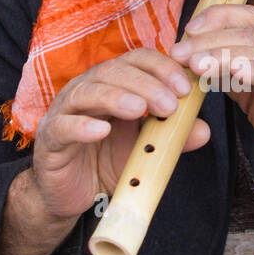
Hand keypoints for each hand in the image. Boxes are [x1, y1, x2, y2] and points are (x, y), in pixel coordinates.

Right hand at [30, 48, 210, 221]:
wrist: (72, 194)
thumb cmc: (107, 161)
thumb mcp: (146, 149)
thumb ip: (173, 137)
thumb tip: (204, 130)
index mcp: (113, 84)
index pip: (137, 60)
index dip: (162, 68)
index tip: (186, 87)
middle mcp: (88, 90)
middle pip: (114, 71)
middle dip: (145, 84)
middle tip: (169, 104)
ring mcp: (66, 112)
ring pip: (88, 93)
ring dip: (116, 98)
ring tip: (140, 110)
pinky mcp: (50, 139)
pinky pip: (63, 127)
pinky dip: (82, 127)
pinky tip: (102, 131)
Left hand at [169, 4, 253, 207]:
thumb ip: (234, 75)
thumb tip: (200, 62)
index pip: (250, 16)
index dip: (217, 17)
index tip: (187, 30)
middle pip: (251, 30)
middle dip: (210, 38)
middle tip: (180, 51)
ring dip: (223, 54)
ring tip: (195, 63)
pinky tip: (232, 72)